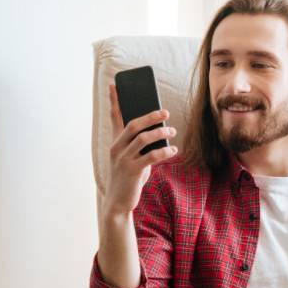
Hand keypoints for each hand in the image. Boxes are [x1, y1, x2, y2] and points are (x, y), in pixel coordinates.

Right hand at [103, 84, 177, 218]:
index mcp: (115, 142)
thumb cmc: (128, 178)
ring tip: (172, 130)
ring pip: (143, 138)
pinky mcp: (131, 170)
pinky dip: (164, 151)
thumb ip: (140, 146)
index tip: (113, 84)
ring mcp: (123, 159)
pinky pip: (151, 156)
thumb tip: (160, 133)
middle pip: (133, 124)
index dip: (114, 100)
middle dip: (150, 116)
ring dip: (160, 132)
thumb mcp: (132, 159)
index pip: (114, 117)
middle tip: (165, 112)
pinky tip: (173, 150)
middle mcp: (116, 148)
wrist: (117, 202)